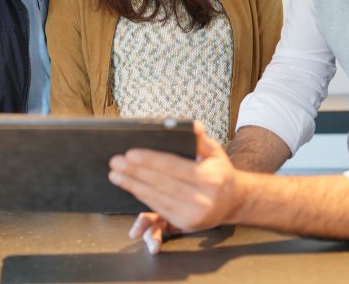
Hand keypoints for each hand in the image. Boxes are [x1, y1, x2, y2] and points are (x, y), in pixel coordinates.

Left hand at [108, 121, 239, 248]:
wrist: (233, 203)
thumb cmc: (220, 173)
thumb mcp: (216, 153)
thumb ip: (201, 139)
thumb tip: (191, 125)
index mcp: (210, 179)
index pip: (174, 167)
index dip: (150, 160)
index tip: (130, 153)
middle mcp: (202, 199)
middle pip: (161, 183)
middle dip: (135, 172)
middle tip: (115, 162)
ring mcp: (193, 214)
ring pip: (156, 198)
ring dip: (133, 185)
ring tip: (116, 174)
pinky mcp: (185, 223)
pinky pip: (158, 208)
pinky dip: (142, 196)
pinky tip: (130, 186)